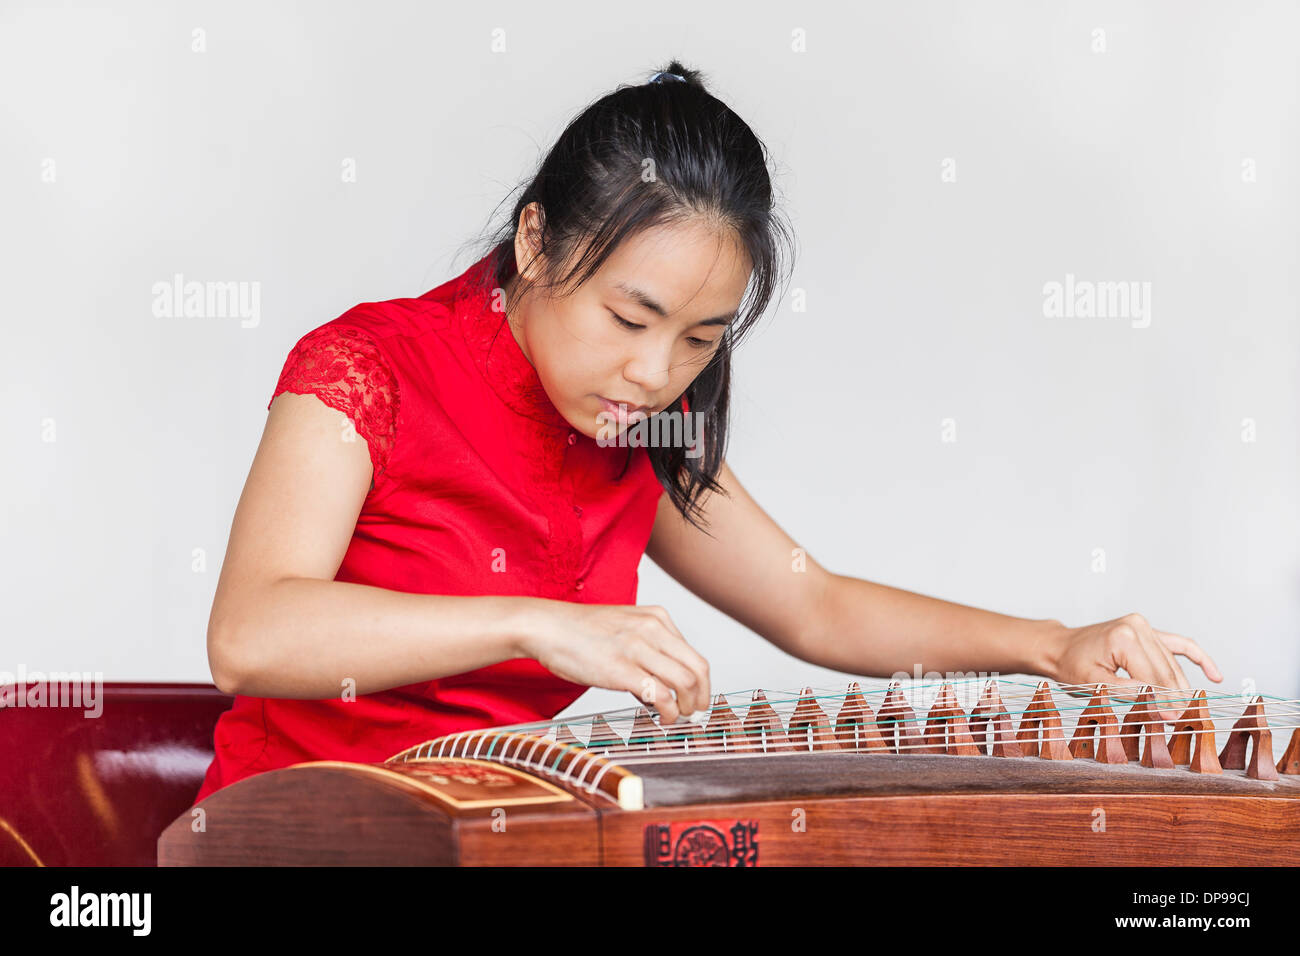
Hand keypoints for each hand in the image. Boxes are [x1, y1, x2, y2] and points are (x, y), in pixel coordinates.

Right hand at [521, 602, 710, 723]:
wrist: (546, 626)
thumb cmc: (579, 631)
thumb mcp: (624, 627)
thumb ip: (648, 647)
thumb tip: (662, 684)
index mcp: (657, 617)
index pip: (694, 655)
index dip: (701, 684)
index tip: (695, 700)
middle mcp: (652, 629)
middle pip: (698, 669)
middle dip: (701, 698)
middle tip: (694, 714)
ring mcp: (637, 648)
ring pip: (685, 682)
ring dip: (687, 707)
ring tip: (677, 718)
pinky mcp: (621, 669)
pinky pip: (661, 695)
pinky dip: (669, 712)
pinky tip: (662, 718)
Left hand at [1050, 612, 1222, 720]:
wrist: (1059, 647)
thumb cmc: (1071, 665)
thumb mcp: (1094, 684)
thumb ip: (1129, 693)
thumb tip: (1160, 705)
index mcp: (1124, 638)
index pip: (1153, 677)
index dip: (1164, 701)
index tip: (1173, 720)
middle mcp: (1138, 626)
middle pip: (1165, 671)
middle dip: (1174, 698)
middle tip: (1183, 720)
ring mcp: (1144, 626)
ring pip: (1172, 663)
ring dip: (1182, 687)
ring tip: (1190, 710)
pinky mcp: (1148, 630)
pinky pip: (1179, 644)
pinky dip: (1197, 658)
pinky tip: (1214, 674)